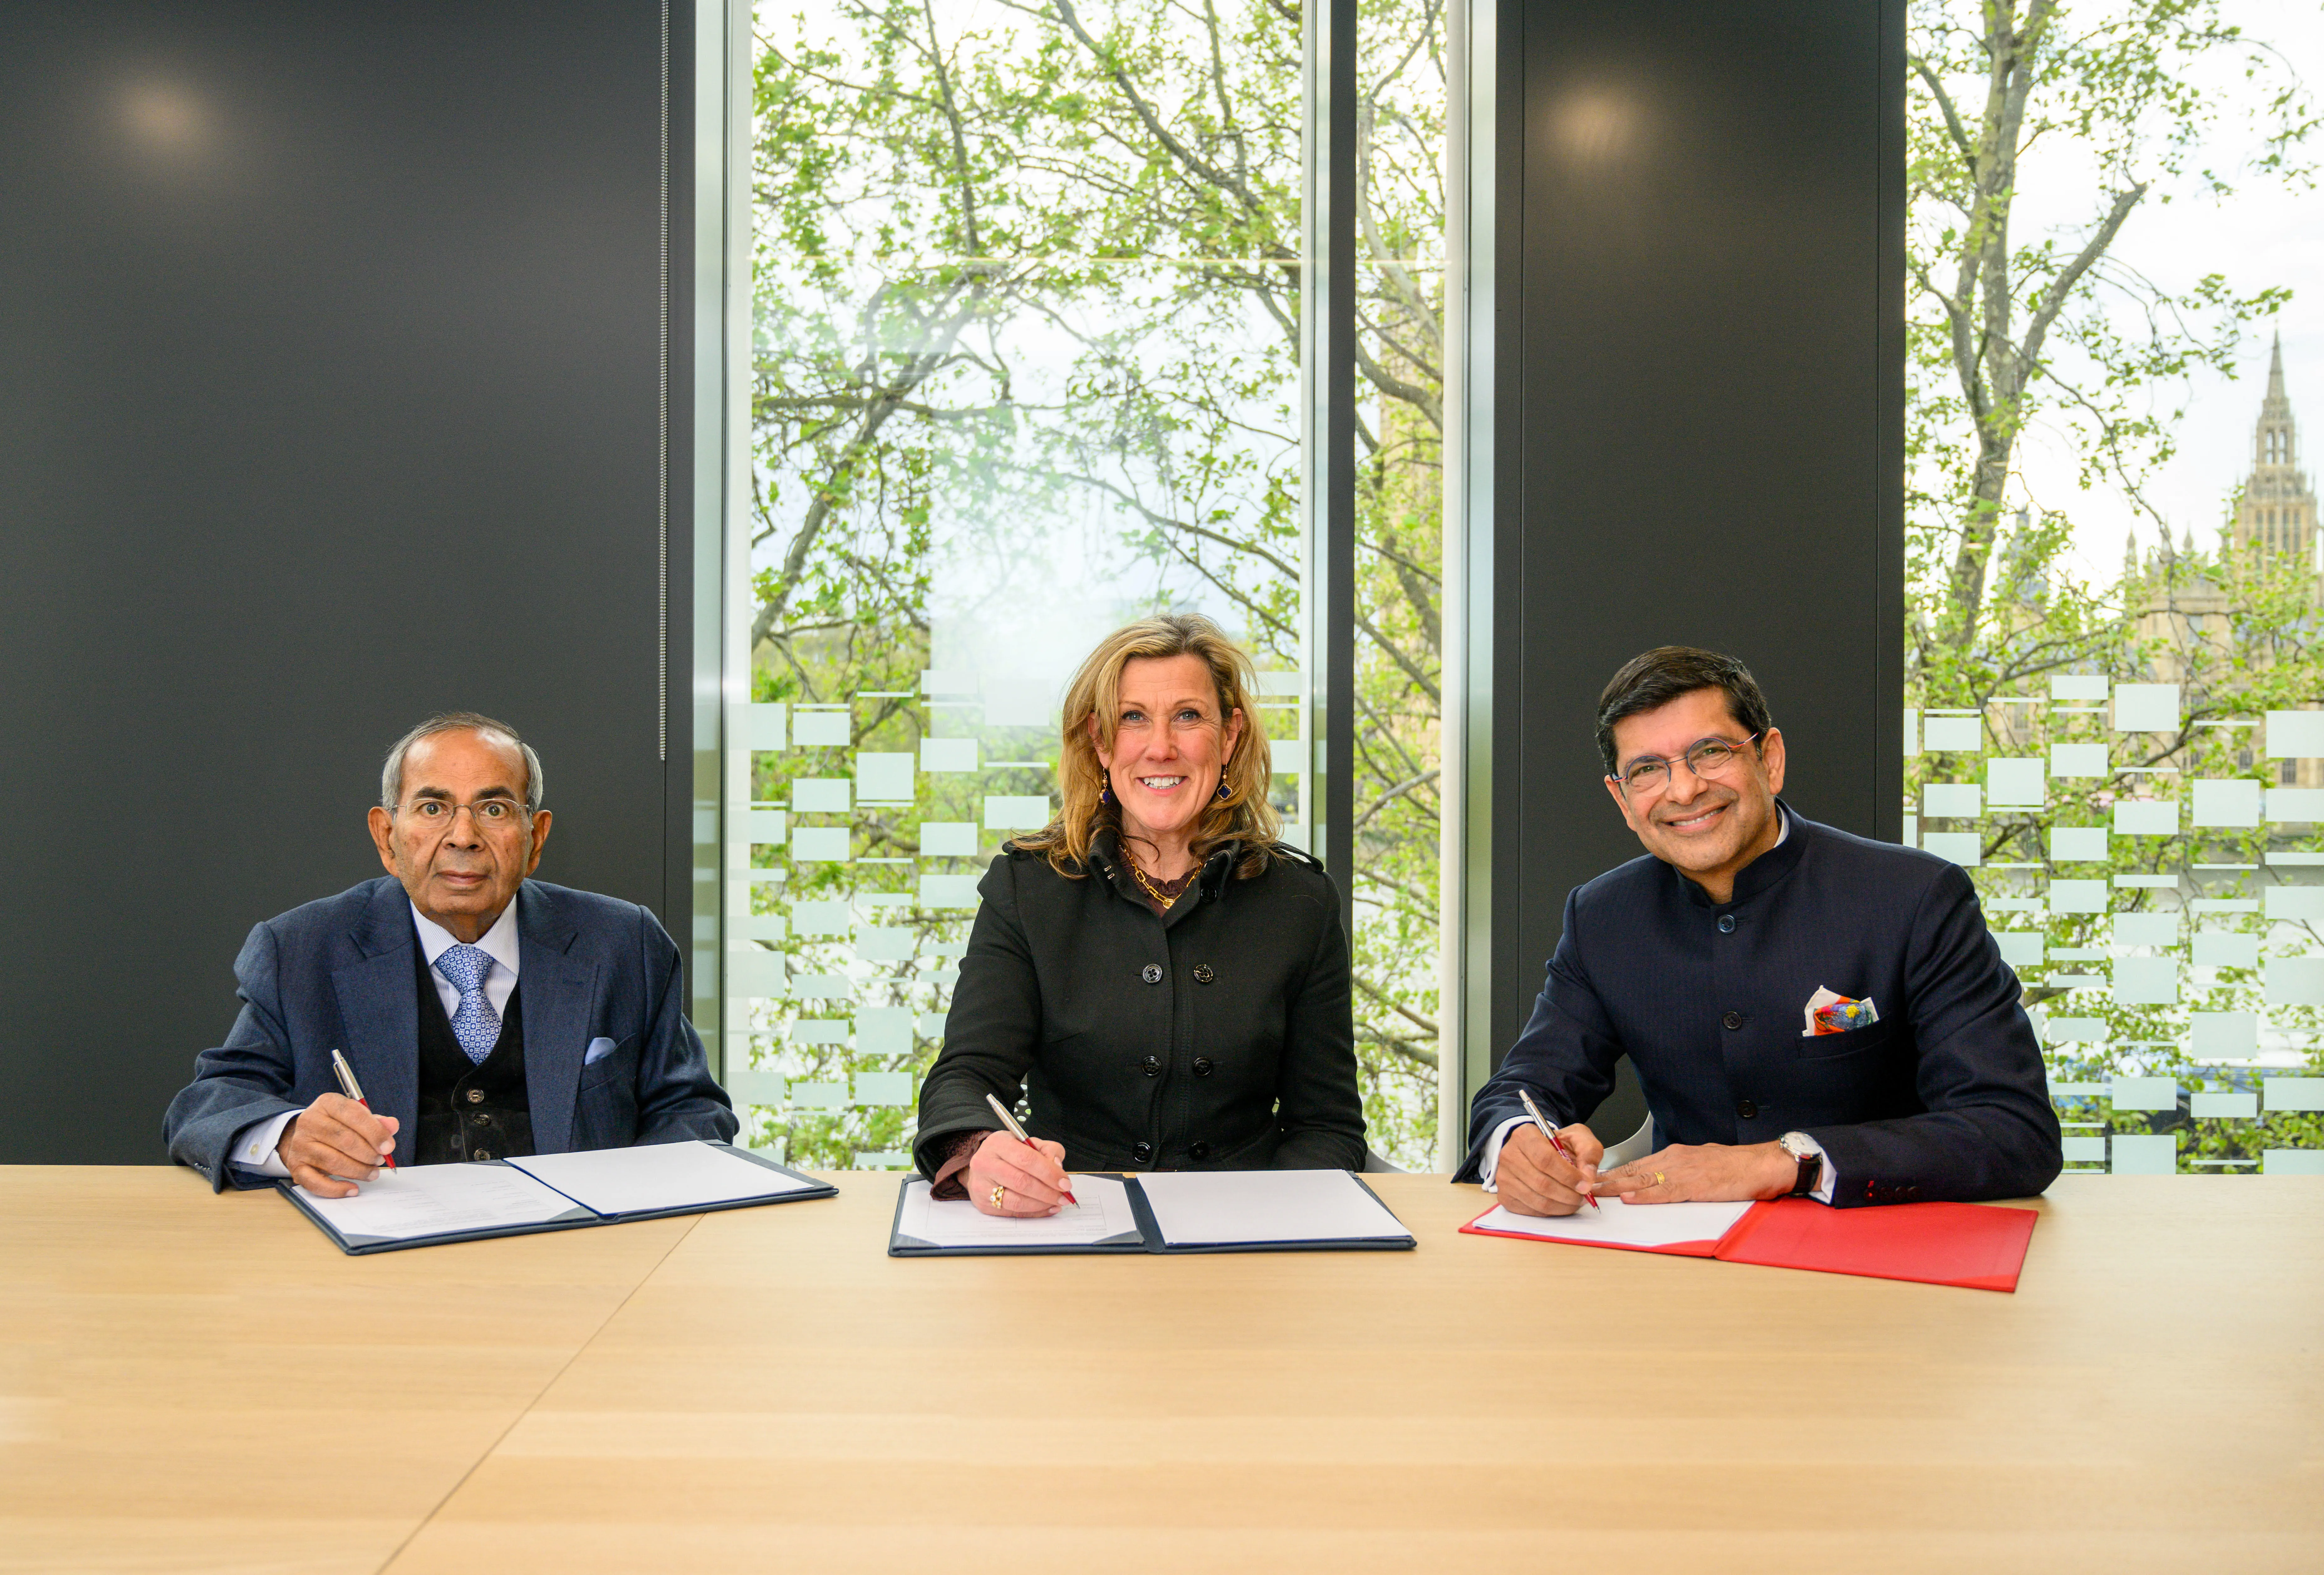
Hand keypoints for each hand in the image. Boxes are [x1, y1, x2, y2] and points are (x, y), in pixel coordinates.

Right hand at [279, 1093, 398, 1196]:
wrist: (307, 1136)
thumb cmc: (338, 1125)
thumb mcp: (356, 1117)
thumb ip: (376, 1121)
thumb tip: (392, 1125)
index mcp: (327, 1103)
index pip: (353, 1114)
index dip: (374, 1132)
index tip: (389, 1147)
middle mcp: (309, 1121)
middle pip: (344, 1139)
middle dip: (368, 1153)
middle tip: (380, 1160)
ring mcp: (300, 1145)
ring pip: (333, 1161)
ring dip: (358, 1170)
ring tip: (372, 1173)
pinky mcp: (295, 1166)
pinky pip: (315, 1182)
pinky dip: (336, 1189)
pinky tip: (352, 1189)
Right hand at [964, 1130, 1071, 1216]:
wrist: (983, 1164)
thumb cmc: (1009, 1152)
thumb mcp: (1028, 1142)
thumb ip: (1047, 1149)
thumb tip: (1057, 1166)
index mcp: (997, 1144)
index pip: (1026, 1159)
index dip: (1049, 1173)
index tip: (1065, 1182)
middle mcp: (985, 1164)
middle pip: (1021, 1182)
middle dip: (1048, 1192)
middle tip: (1064, 1196)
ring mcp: (981, 1186)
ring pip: (1016, 1201)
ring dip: (1042, 1205)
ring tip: (1056, 1202)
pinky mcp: (982, 1204)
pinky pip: (1012, 1212)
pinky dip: (1033, 1213)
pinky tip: (1046, 1208)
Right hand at [1494, 1121, 1604, 1216]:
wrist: (1535, 1150)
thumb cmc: (1555, 1144)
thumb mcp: (1577, 1137)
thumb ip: (1588, 1151)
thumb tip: (1588, 1176)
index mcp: (1525, 1135)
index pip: (1545, 1159)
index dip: (1568, 1176)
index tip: (1585, 1185)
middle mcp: (1509, 1155)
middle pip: (1542, 1183)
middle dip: (1568, 1195)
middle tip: (1584, 1196)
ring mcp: (1504, 1177)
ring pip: (1537, 1200)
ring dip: (1562, 1206)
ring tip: (1576, 1201)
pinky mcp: (1505, 1196)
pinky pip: (1531, 1211)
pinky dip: (1551, 1212)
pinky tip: (1561, 1204)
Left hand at [1598, 1141, 1794, 1204]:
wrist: (1761, 1165)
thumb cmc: (1735, 1167)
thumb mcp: (1701, 1165)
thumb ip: (1678, 1172)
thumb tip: (1658, 1181)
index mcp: (1676, 1156)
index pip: (1638, 1165)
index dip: (1614, 1173)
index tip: (1595, 1177)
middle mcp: (1675, 1160)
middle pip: (1634, 1170)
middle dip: (1607, 1178)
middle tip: (1584, 1184)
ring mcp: (1684, 1172)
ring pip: (1643, 1179)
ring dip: (1618, 1186)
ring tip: (1596, 1191)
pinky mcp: (1696, 1186)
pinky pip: (1665, 1191)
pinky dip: (1645, 1195)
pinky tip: (1630, 1198)